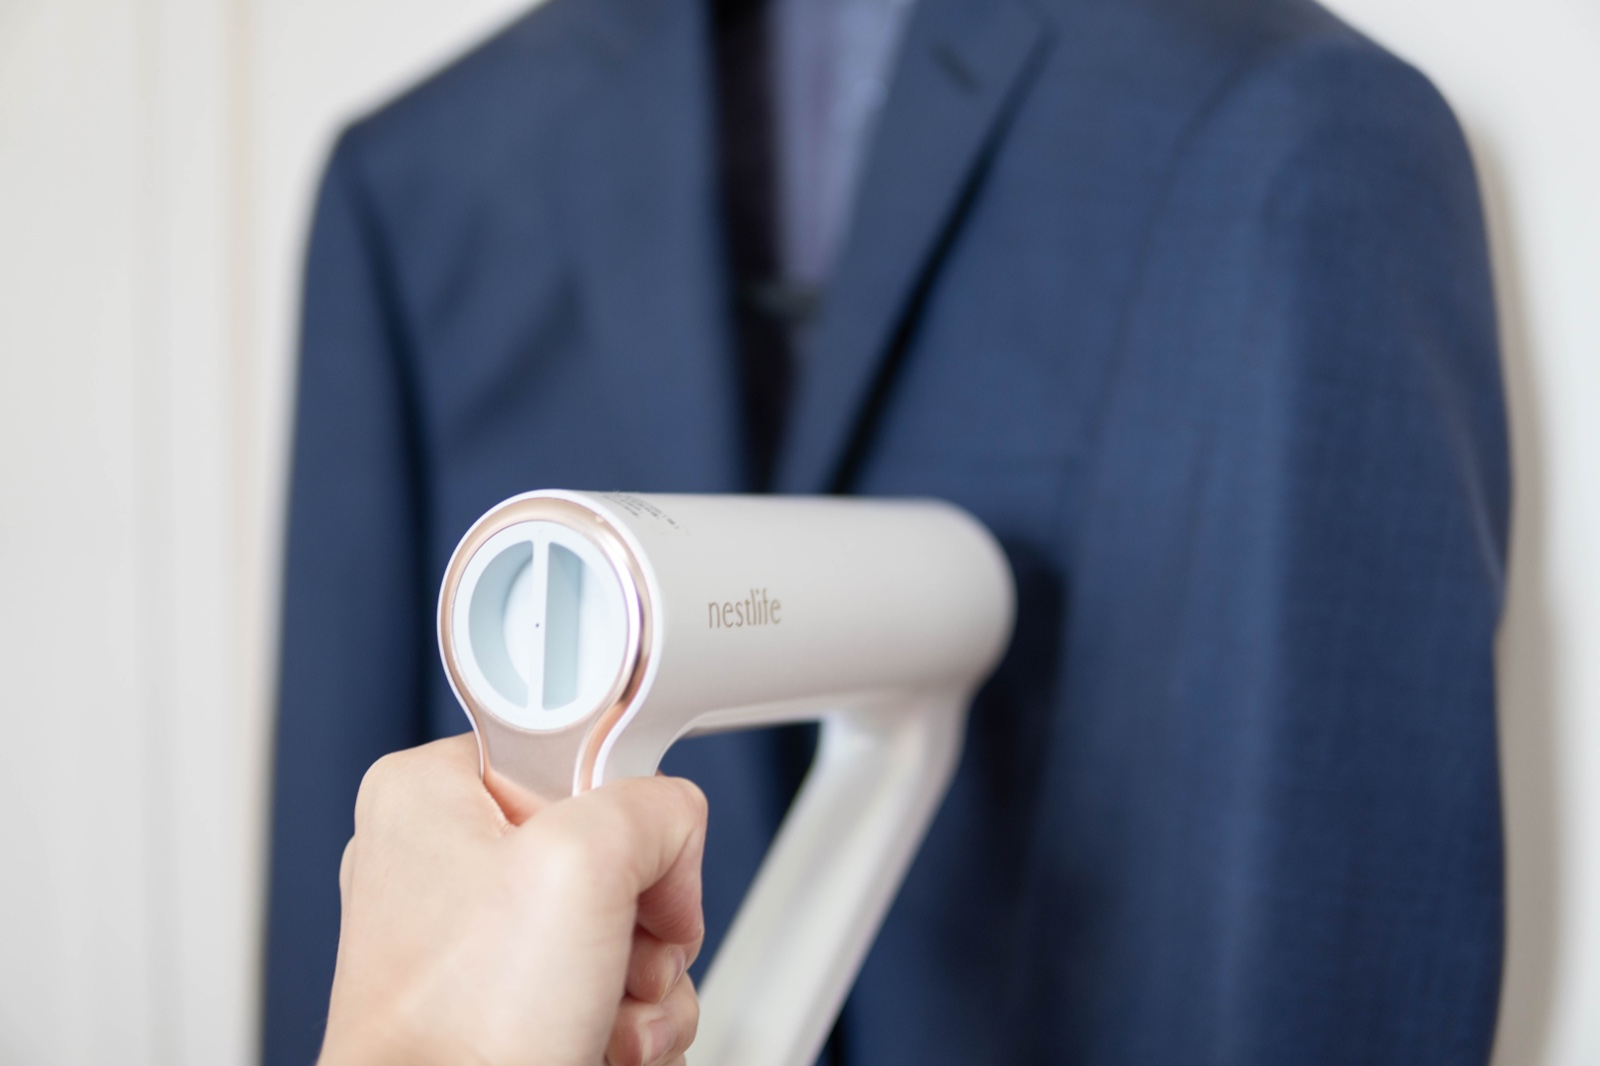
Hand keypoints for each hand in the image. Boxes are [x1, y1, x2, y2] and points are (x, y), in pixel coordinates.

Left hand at [319, 733, 706, 1065]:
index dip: (626, 815)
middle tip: (617, 956)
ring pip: (621, 926)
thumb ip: (656, 806)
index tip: (626, 865)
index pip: (578, 751)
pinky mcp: (500, 1006)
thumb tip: (676, 832)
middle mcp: (443, 861)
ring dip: (644, 982)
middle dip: (644, 919)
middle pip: (611, 848)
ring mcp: (472, 943)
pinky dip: (625, 1023)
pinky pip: (604, 985)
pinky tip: (601, 1045)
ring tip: (604, 1016)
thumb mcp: (584, 862)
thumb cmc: (463, 1031)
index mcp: (430, 794)